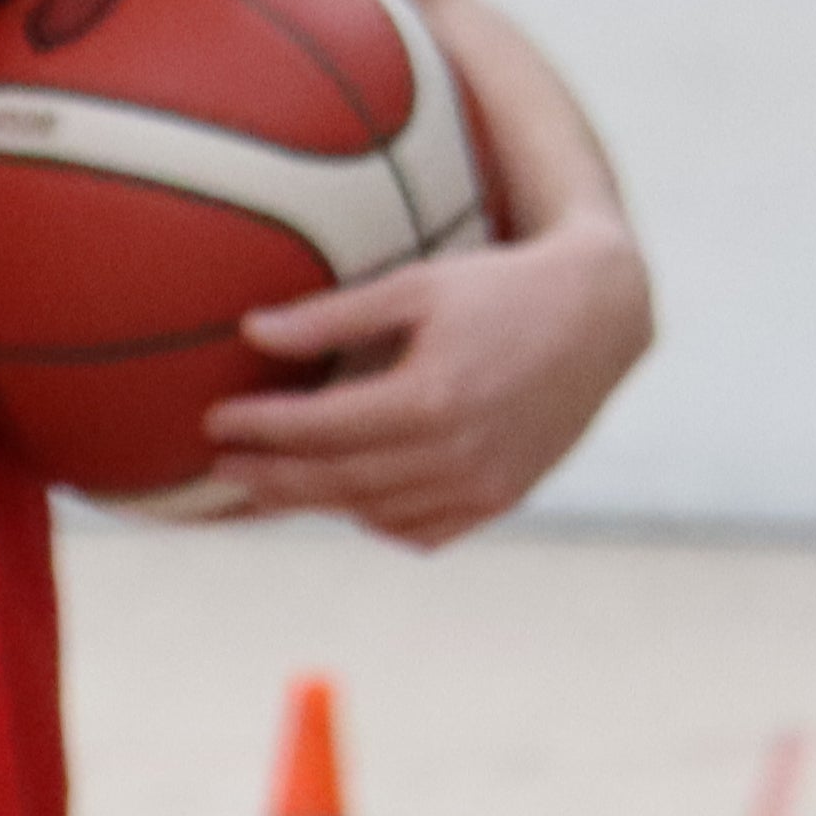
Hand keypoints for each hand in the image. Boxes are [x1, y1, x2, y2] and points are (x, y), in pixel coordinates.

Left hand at [209, 214, 654, 547]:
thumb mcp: (418, 285)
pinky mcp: (502, 499)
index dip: (259, 428)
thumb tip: (252, 332)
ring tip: (266, 486)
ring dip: (313, 503)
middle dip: (269, 478)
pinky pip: (420, 530)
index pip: (318, 428)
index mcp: (429, 398)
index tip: (213, 422)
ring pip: (373, 512)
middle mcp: (456, 453)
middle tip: (220, 468)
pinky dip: (376, 519)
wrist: (602, 317)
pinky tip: (347, 499)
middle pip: (335, 481)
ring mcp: (482, 485)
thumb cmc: (502, 288)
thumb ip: (334, 317)